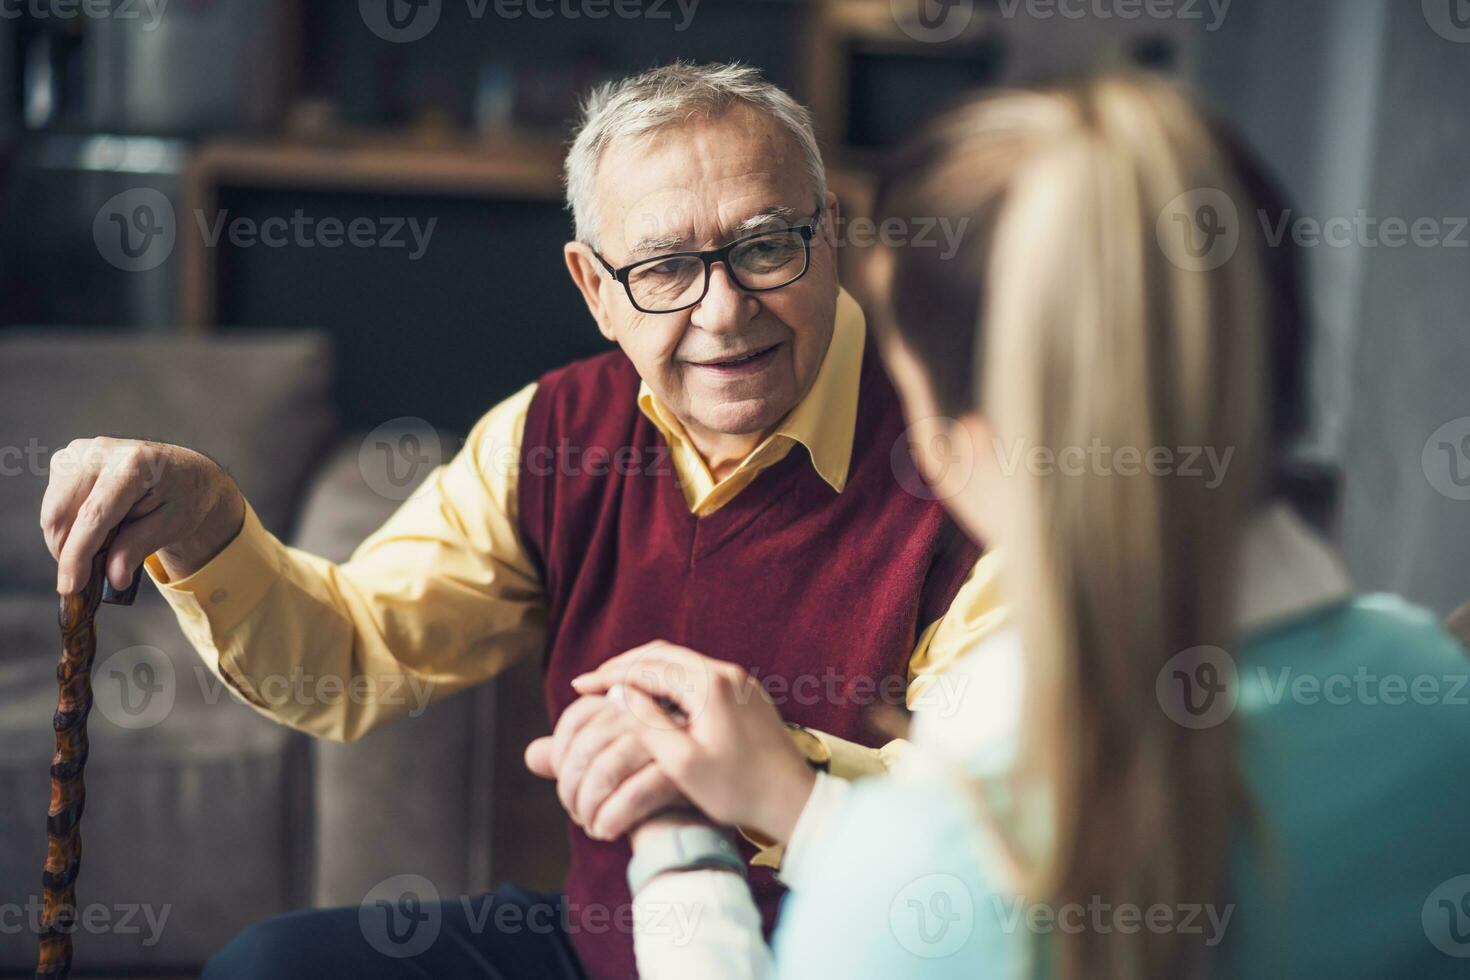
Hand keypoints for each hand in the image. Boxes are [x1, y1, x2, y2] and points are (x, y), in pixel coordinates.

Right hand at [40, 437, 244, 594]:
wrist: (184, 470)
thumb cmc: (183, 497)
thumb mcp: (173, 526)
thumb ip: (138, 548)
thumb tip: (114, 579)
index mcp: (134, 464)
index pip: (93, 516)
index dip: (77, 555)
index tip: (69, 586)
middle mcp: (100, 451)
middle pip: (61, 514)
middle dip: (69, 552)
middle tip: (93, 573)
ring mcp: (79, 451)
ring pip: (52, 512)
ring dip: (68, 541)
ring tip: (104, 545)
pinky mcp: (67, 458)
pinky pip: (54, 505)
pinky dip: (67, 526)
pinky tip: (96, 528)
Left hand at [524, 694, 689, 840]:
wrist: (701, 816)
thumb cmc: (650, 788)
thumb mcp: (610, 769)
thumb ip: (572, 759)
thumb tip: (533, 756)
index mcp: (628, 700)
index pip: (576, 718)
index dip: (562, 755)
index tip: (566, 787)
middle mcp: (647, 711)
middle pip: (588, 745)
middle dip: (572, 788)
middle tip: (576, 814)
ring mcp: (667, 738)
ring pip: (606, 769)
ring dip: (589, 806)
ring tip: (590, 826)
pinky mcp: (682, 771)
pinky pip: (632, 794)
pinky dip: (611, 818)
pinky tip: (606, 832)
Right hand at [572, 641, 815, 845]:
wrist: (792, 800)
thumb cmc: (737, 790)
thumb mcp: (682, 764)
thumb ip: (647, 724)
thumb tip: (618, 692)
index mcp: (709, 686)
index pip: (647, 668)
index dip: (608, 676)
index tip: (577, 687)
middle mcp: (726, 674)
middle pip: (663, 654)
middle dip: (624, 665)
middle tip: (590, 681)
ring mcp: (739, 681)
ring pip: (681, 662)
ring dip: (645, 670)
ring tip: (615, 687)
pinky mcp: (746, 694)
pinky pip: (697, 674)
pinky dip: (668, 680)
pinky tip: (653, 698)